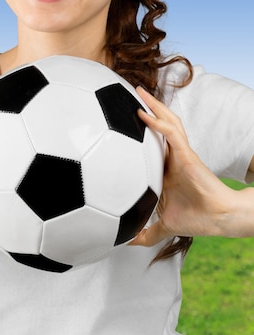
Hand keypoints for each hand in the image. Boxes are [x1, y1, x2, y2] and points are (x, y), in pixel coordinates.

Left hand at [130, 87, 234, 245]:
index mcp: (164, 168)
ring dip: (152, 106)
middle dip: (146, 107)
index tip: (117, 120)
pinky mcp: (187, 156)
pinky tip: (142, 114)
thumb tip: (125, 243)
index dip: (137, 129)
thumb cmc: (195, 218)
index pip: (149, 143)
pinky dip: (157, 123)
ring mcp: (180, 154)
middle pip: (158, 125)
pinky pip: (171, 136)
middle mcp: (171, 157)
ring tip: (138, 92)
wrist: (218, 220)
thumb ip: (144, 232)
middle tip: (128, 92)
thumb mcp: (161, 225)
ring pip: (166, 123)